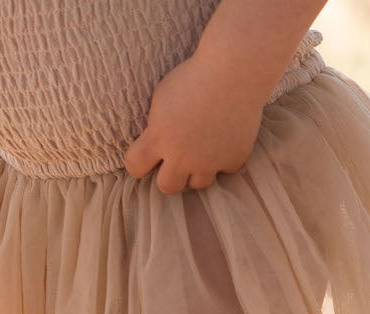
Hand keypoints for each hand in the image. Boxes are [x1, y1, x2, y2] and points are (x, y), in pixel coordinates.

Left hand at [123, 53, 264, 193]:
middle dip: (169, 174)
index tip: (145, 156)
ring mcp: (209, 162)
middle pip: (167, 187)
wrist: (235, 69)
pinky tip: (225, 139)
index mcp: (159, 137)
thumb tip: (156, 143)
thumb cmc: (195, 75)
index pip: (135, 166)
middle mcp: (182, 156)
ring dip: (197, 171)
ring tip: (202, 151)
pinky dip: (224, 158)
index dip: (138, 162)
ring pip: (198, 184)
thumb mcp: (163, 96)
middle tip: (176, 160)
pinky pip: (225, 169)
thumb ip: (157, 126)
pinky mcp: (233, 159)